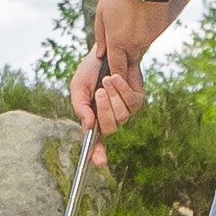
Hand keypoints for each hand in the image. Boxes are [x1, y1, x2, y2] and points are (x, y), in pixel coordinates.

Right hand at [67, 46, 144, 167]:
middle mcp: (111, 117)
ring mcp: (126, 110)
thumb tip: (88, 125)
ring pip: (123, 116)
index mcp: (94, 118)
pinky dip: (123, 89)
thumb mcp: (78, 87)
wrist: (108, 52)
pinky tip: (117, 77)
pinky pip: (133, 103)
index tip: (99, 162)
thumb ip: (80, 106)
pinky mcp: (137, 100)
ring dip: (114, 96)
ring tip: (107, 79)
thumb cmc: (91, 70)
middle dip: (105, 110)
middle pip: (111, 128)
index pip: (96, 141)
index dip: (98, 153)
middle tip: (99, 91)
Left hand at [93, 0, 174, 79]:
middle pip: (129, 63)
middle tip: (120, 72)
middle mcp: (134, 45)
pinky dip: (141, 38)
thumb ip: (100, 35)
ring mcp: (147, 39)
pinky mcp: (157, 31)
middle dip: (124, 68)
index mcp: (117, 42)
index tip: (112, 84)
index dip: (114, 77)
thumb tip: (101, 53)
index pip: (115, 68)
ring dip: (132, 51)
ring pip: (138, 51)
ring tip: (127, 41)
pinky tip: (137, 27)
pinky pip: (147, 40)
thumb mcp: (101, 13)